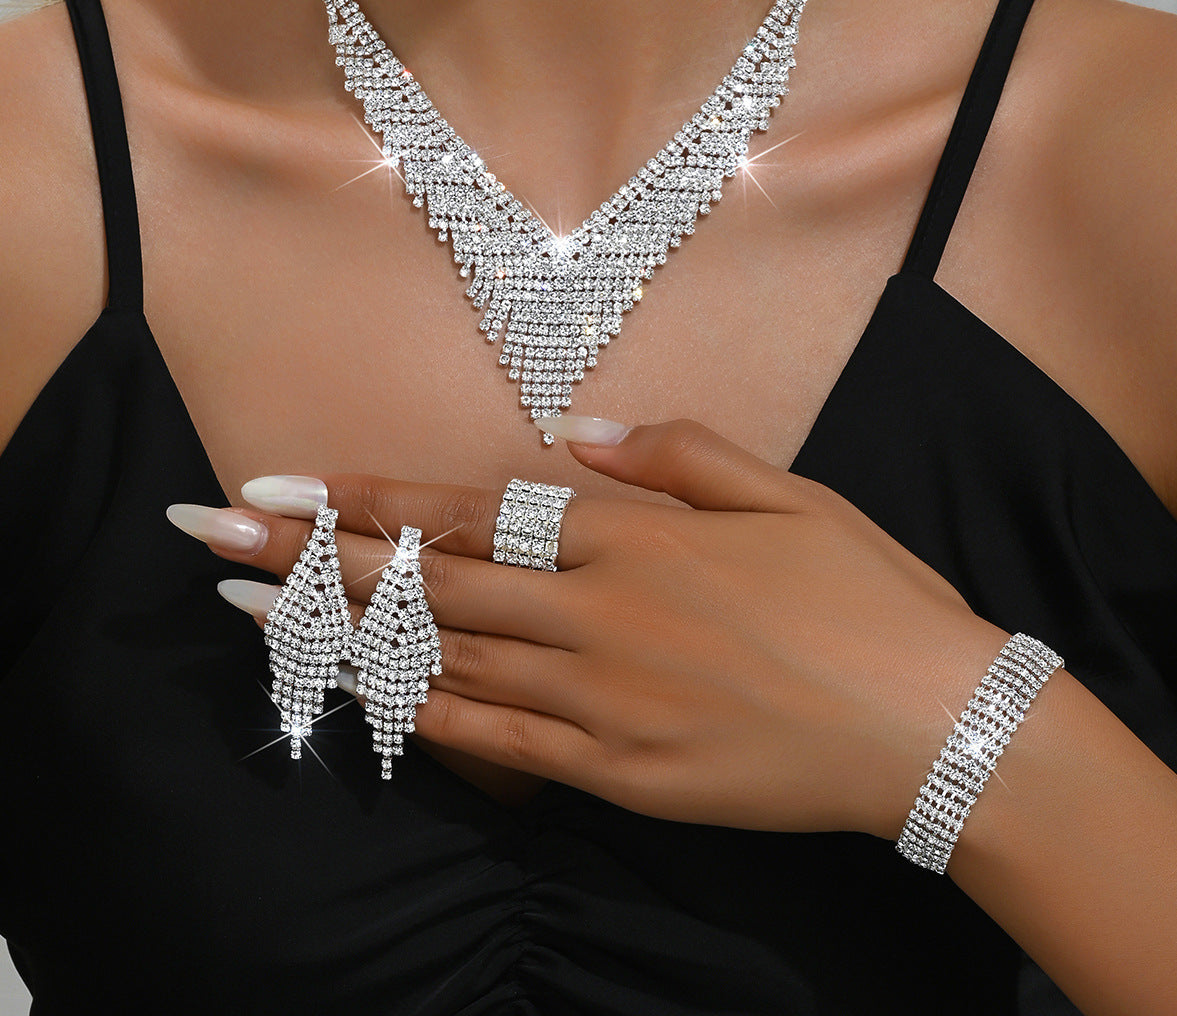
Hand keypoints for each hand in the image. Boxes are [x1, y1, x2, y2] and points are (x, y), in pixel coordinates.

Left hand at [168, 417, 1007, 837]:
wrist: (935, 724)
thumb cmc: (867, 596)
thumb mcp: (787, 493)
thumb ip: (676, 454)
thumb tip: (581, 433)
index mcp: (637, 536)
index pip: (471, 512)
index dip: (367, 500)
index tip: (281, 487)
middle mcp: (599, 611)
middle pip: (429, 582)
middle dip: (309, 558)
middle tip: (211, 537)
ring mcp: (603, 699)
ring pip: (440, 660)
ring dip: (334, 636)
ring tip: (242, 615)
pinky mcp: (619, 774)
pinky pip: (496, 744)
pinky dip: (415, 719)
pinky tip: (349, 702)